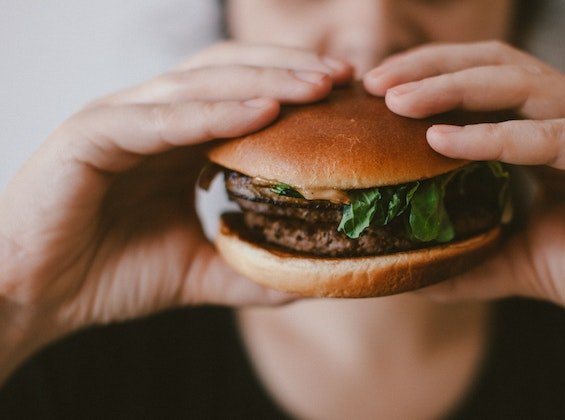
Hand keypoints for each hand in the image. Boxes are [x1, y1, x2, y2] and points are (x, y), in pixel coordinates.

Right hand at [0, 42, 352, 377]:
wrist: (33, 297)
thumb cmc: (106, 274)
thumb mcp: (196, 271)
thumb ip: (247, 269)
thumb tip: (307, 278)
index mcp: (175, 138)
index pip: (243, 94)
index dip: (295, 90)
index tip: (347, 98)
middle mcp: (151, 117)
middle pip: (230, 74)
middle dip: (290, 71)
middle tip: (345, 78)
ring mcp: (120, 119)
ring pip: (201, 84)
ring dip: (264, 81)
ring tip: (318, 86)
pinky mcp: (91, 136)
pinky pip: (161, 119)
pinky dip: (213, 112)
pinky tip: (261, 113)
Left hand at [364, 40, 564, 338]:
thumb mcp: (530, 263)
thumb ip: (477, 259)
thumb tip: (419, 274)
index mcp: (550, 136)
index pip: (479, 89)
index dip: (426, 84)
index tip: (373, 100)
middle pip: (490, 68)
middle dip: (427, 68)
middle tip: (372, 83)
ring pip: (517, 85)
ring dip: (451, 87)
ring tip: (397, 99)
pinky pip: (551, 134)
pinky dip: (496, 135)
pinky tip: (445, 140)